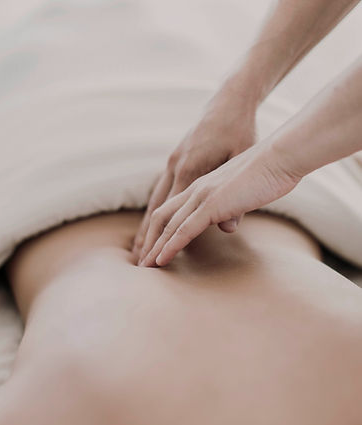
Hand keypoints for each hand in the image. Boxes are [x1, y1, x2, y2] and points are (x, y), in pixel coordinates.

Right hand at [132, 75, 257, 259]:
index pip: (171, 214)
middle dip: (147, 237)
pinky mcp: (176, 157)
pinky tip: (152, 219)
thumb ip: (236, 196)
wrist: (229, 102)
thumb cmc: (240, 131)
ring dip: (146, 224)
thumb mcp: (242, 162)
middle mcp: (176, 167)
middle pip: (156, 210)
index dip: (162, 238)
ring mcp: (173, 161)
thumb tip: (229, 229)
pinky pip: (160, 188)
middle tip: (138, 262)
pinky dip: (154, 207)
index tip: (153, 258)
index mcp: (191, 170)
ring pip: (155, 199)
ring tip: (139, 247)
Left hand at [138, 139, 300, 266]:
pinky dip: (170, 246)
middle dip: (149, 241)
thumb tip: (228, 227)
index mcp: (203, 186)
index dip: (159, 229)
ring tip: (144, 267)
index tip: (154, 248)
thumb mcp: (245, 195)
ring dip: (154, 248)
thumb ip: (232, 210)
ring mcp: (202, 196)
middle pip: (161, 217)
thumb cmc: (270, 173)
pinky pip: (184, 229)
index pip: (172, 209)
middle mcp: (196, 189)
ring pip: (168, 225)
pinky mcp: (212, 204)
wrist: (281, 157)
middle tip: (142, 262)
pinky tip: (161, 261)